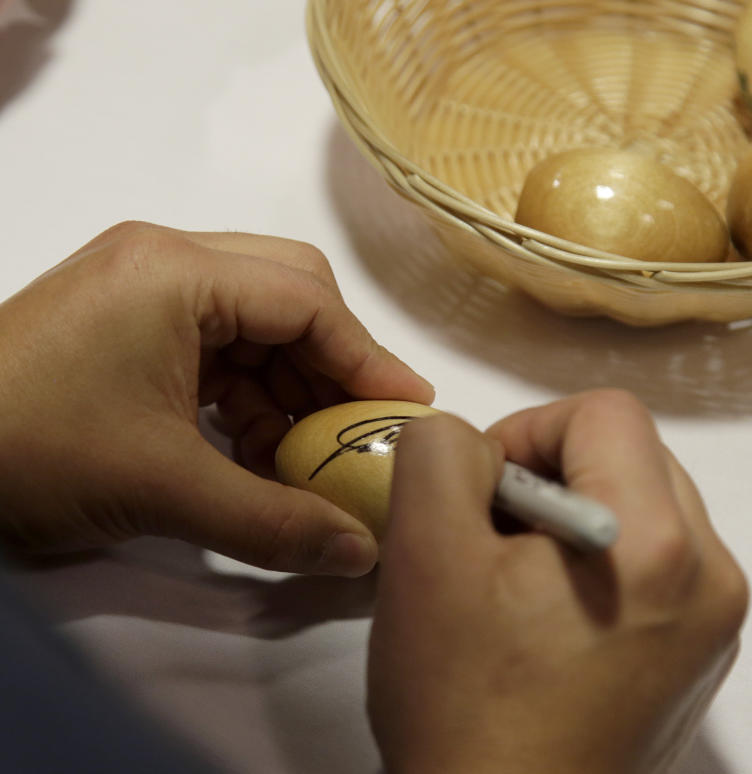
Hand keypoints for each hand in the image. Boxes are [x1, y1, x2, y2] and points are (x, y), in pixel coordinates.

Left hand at [0, 222, 433, 574]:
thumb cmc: (26, 452)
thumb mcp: (163, 489)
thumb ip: (272, 521)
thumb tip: (358, 553)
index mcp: (176, 273)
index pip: (307, 301)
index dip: (367, 358)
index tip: (407, 411)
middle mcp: (165, 262)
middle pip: (289, 296)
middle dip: (332, 366)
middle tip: (359, 428)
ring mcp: (142, 288)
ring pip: (255, 324)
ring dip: (290, 388)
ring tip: (305, 456)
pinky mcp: (126, 322)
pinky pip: (216, 346)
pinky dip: (248, 395)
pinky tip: (254, 449)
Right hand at [367, 390, 747, 773]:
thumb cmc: (464, 703)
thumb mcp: (425, 556)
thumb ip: (441, 454)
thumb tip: (473, 440)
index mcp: (658, 542)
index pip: (604, 412)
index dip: (528, 431)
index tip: (481, 496)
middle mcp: (713, 575)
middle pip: (632, 454)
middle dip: (552, 474)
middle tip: (493, 538)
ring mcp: (717, 623)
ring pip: (644, 504)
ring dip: (573, 517)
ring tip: (517, 584)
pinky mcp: (703, 657)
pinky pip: (656, 562)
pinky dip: (600, 562)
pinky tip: (550, 621)